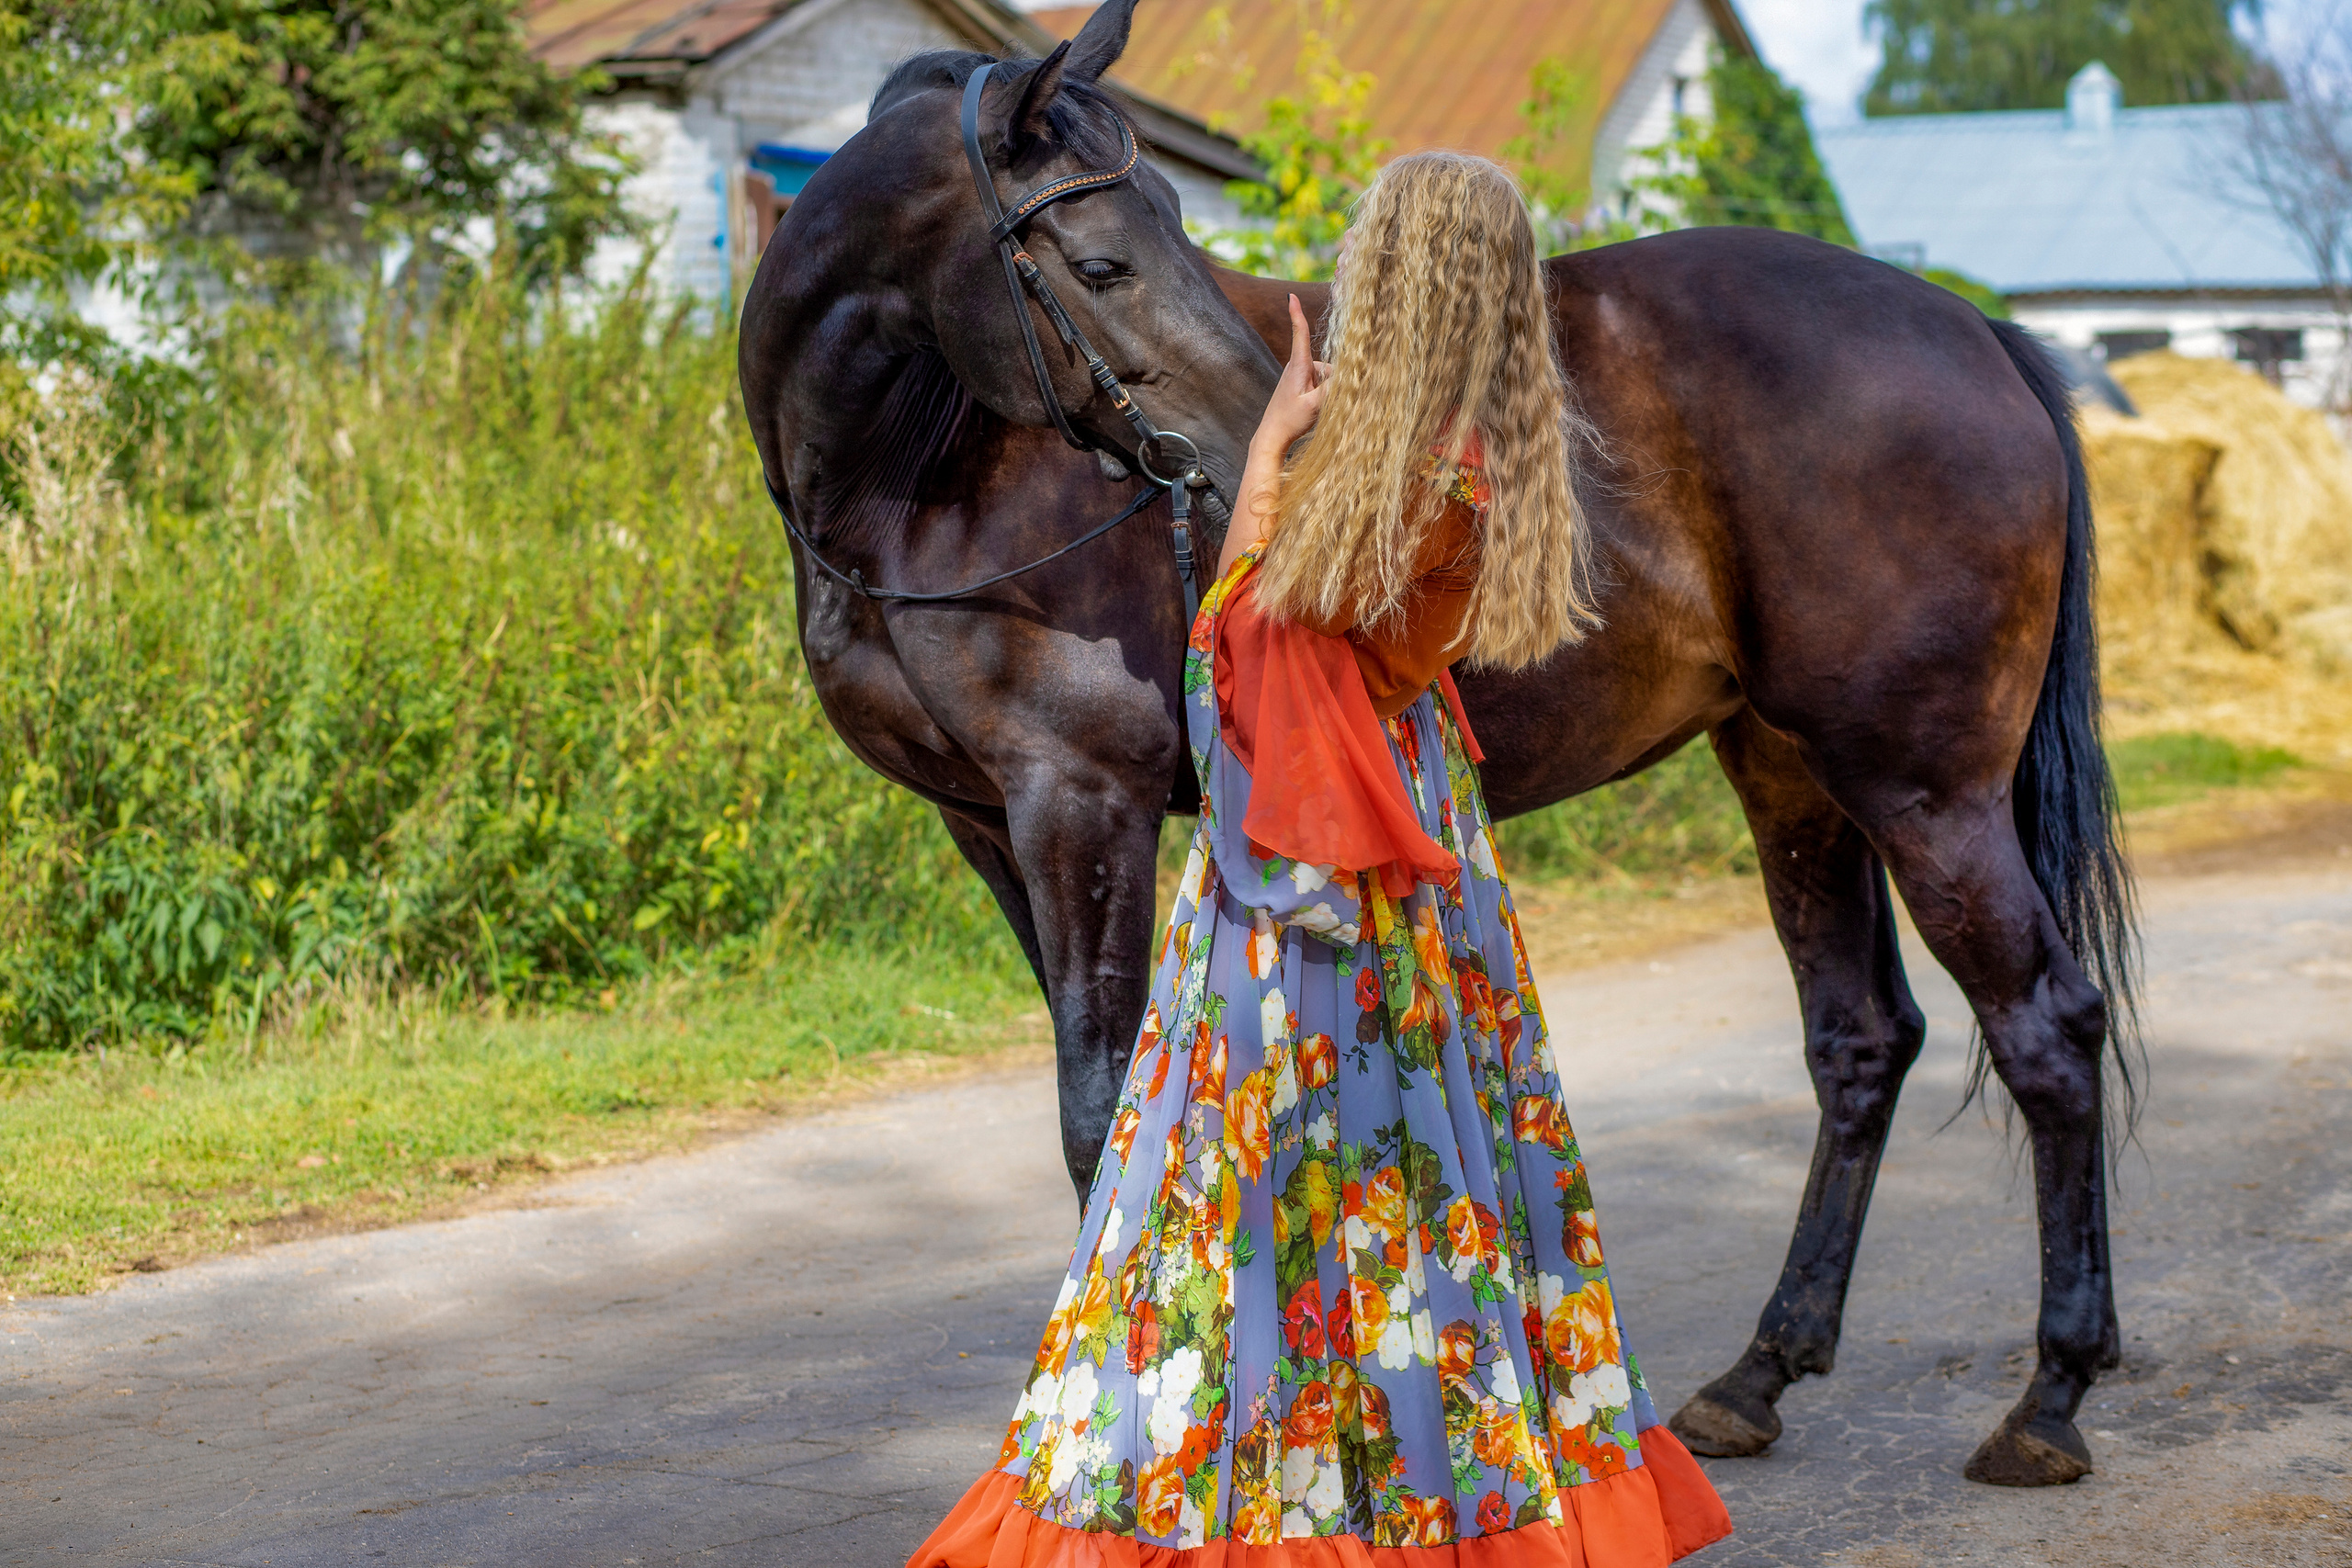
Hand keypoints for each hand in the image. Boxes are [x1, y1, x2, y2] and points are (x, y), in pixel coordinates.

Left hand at [1249, 294, 1332, 458]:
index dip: (1296, 314)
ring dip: (1327, 389)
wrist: (1272, 436)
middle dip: (1333, 380)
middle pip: (1327, 363)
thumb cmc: (1290, 421)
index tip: (1290, 296)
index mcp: (1298, 366)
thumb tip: (1350, 374)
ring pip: (1326, 375)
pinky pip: (1320, 382)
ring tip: (1312, 407)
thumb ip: (1333, 389)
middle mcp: (1297, 367)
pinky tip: (1312, 408)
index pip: (1299, 335)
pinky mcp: (1299, 384)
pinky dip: (1323, 393)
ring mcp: (1297, 376)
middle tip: (1318, 402)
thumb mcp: (1315, 406)